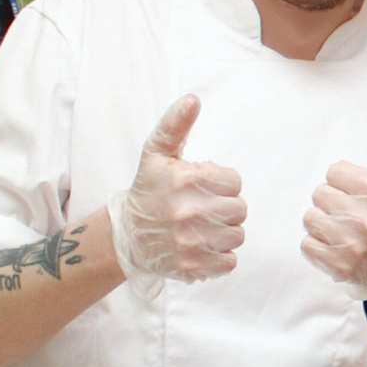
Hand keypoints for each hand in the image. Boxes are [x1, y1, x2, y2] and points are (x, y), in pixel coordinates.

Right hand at [108, 95, 246, 298]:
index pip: (235, 181)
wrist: (127, 235)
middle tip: (205, 208)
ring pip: (237, 235)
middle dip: (226, 207)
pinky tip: (203, 246)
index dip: (223, 184)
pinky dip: (220, 256)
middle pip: (240, 209)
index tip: (204, 187)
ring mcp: (188, 242)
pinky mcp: (191, 266)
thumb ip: (176, 125)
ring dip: (225, 232)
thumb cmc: (148, 190)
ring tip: (204, 227)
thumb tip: (193, 100)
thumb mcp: (157, 153)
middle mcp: (186, 211)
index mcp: (183, 179)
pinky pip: (229, 261)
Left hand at [303, 127, 366, 300]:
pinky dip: (317, 245)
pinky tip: (335, 247)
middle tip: (350, 214)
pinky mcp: (338, 266)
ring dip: (321, 223)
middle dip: (332, 202)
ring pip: (309, 217)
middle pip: (320, 193)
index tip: (358, 194)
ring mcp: (352, 245)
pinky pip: (307, 244)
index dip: (344, 181)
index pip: (335, 171)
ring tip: (341, 230)